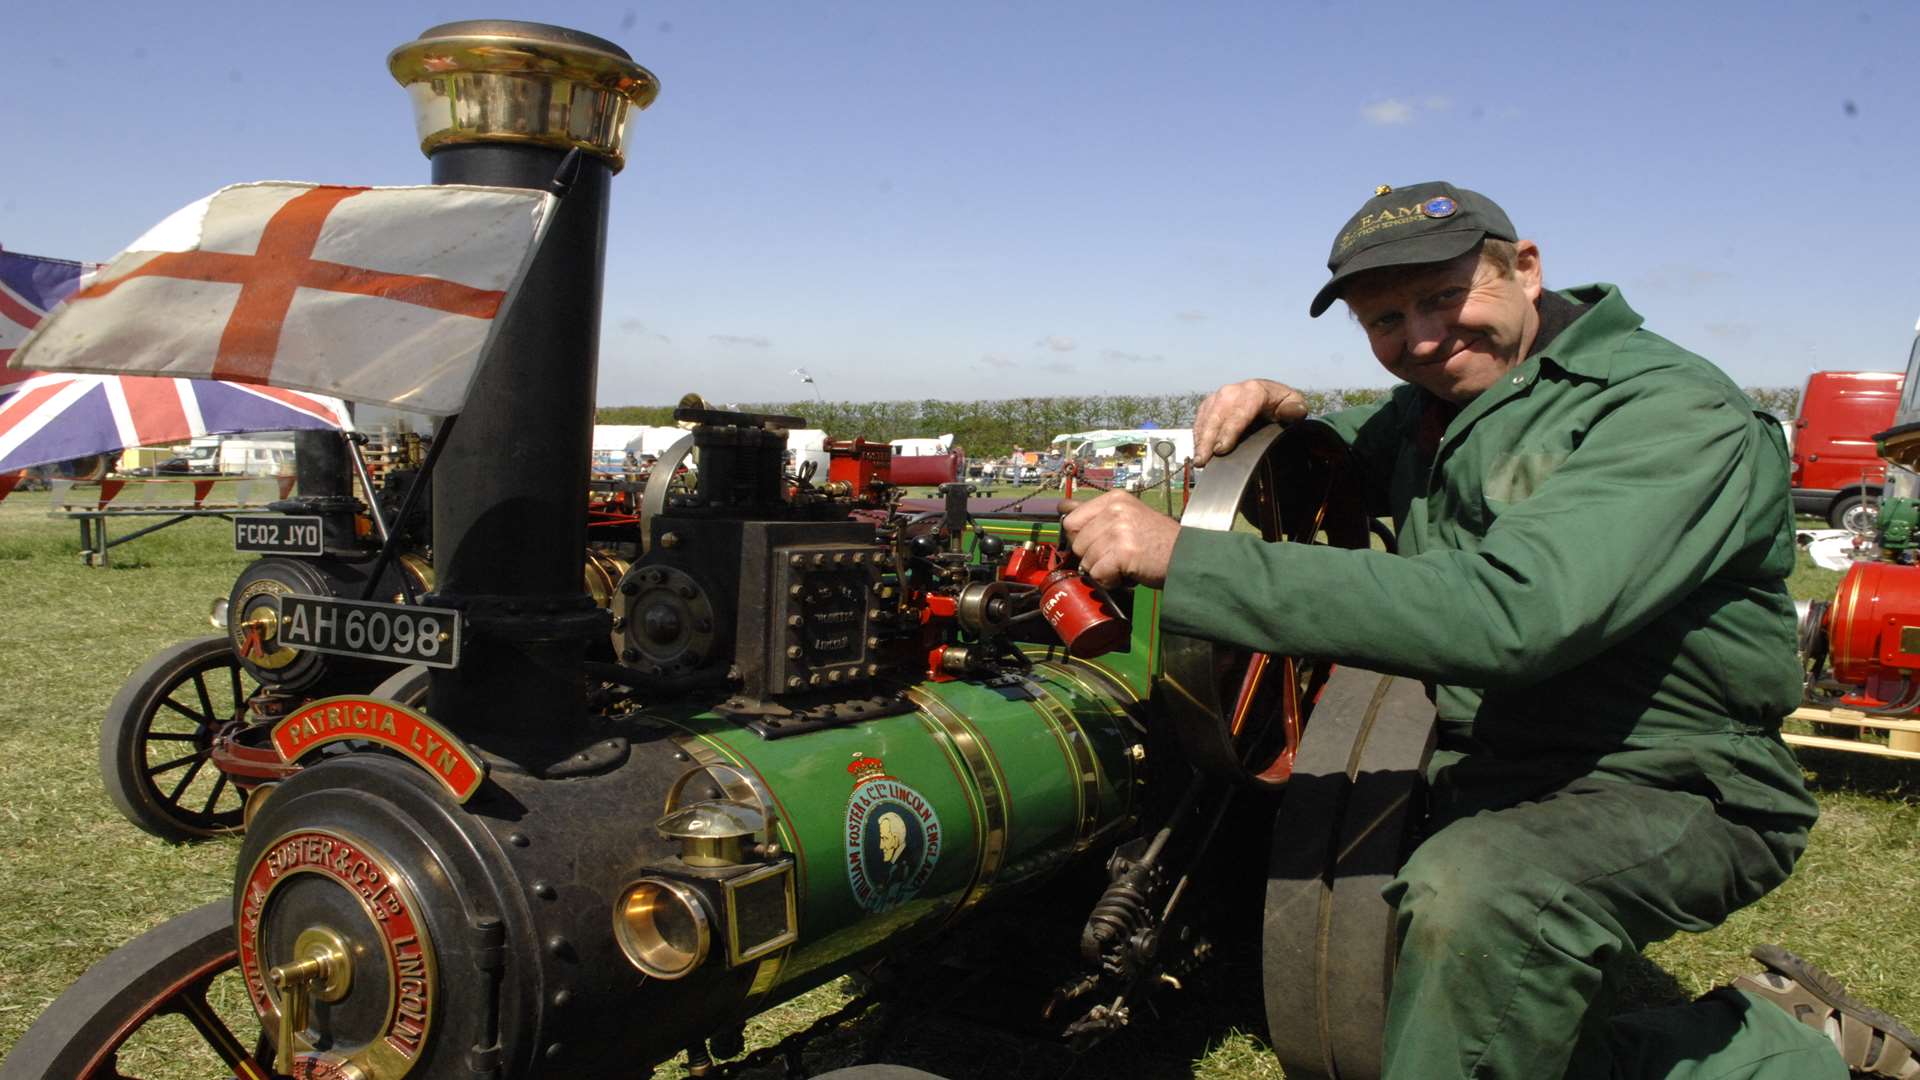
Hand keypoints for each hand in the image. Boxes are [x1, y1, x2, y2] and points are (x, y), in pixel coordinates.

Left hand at [1059, 491, 1180, 588]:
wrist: (1187, 556)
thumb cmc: (1158, 541)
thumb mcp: (1128, 516)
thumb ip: (1098, 515)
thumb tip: (1063, 508)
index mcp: (1114, 499)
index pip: (1072, 519)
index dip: (1080, 538)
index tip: (1096, 544)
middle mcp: (1115, 510)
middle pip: (1077, 542)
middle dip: (1093, 556)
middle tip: (1117, 556)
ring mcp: (1119, 530)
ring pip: (1086, 560)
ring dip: (1103, 569)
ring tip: (1125, 564)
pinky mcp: (1123, 552)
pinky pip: (1098, 573)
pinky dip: (1110, 580)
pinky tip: (1127, 573)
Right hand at [1191, 379, 1307, 465]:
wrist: (1267, 394)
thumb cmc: (1281, 404)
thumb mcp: (1294, 404)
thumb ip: (1295, 409)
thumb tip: (1288, 413)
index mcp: (1255, 390)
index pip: (1240, 410)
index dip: (1229, 430)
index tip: (1222, 449)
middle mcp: (1234, 390)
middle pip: (1218, 414)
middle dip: (1209, 438)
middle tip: (1204, 460)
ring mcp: (1219, 396)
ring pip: (1206, 416)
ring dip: (1200, 439)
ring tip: (1199, 460)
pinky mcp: (1210, 403)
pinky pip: (1200, 418)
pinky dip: (1197, 435)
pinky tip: (1197, 450)